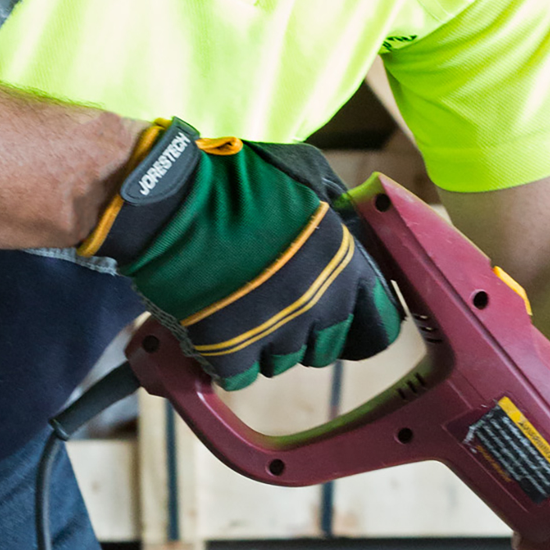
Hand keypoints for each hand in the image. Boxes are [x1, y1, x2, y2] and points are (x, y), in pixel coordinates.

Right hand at [82, 121, 402, 390]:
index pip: (379, 326)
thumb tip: (350, 219)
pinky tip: (214, 327)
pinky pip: (239, 376)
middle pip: (325, 349)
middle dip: (305, 332)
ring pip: (281, 363)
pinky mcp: (230, 353)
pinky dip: (225, 359)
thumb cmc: (237, 179)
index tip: (346, 325)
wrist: (171, 200)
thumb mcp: (307, 173)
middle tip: (275, 304)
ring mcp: (276, 332)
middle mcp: (319, 304)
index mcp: (346, 265)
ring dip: (263, 344)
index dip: (362, 327)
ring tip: (239, 306)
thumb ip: (334, 205)